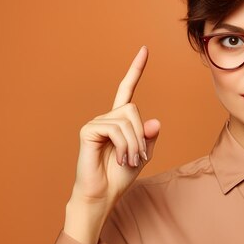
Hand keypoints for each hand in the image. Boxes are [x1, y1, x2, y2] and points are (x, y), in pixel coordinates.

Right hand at [64, 45, 159, 243]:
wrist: (104, 194)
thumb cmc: (121, 176)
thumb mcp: (143, 154)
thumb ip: (150, 137)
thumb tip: (155, 121)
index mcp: (120, 120)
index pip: (127, 89)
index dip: (136, 69)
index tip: (145, 49)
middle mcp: (107, 117)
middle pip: (133, 110)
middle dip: (141, 135)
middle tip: (138, 156)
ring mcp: (96, 123)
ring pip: (127, 120)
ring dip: (134, 144)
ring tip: (127, 160)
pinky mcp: (88, 130)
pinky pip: (115, 129)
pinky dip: (123, 145)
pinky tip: (117, 158)